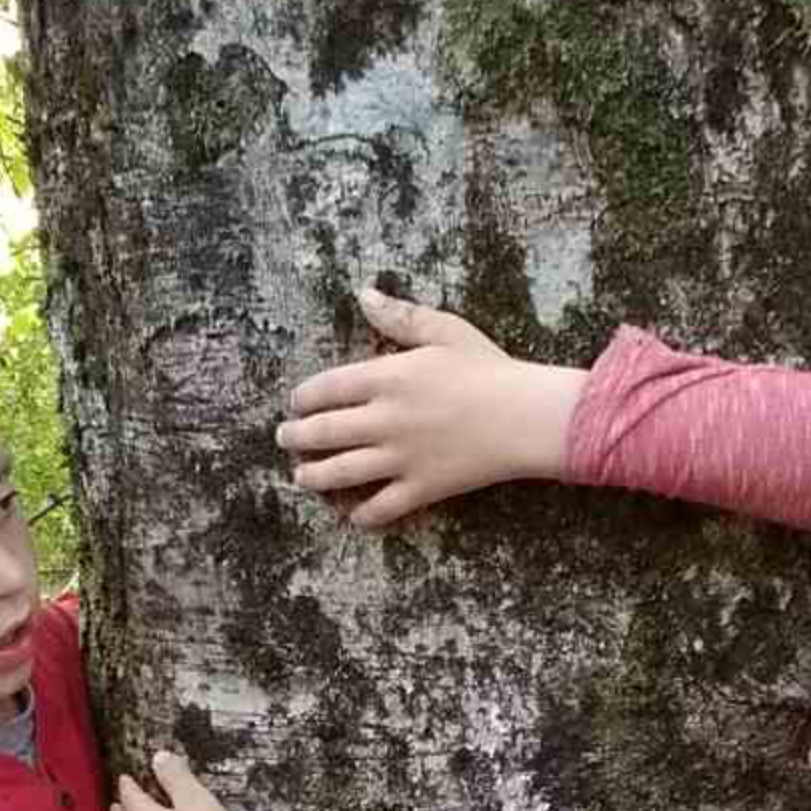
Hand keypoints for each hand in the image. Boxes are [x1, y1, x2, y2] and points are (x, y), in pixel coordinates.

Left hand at [276, 284, 585, 527]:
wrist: (525, 416)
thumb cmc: (488, 368)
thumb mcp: (444, 330)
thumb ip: (399, 316)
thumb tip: (364, 294)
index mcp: (386, 378)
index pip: (326, 389)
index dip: (303, 398)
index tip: (295, 404)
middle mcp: (384, 420)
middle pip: (324, 432)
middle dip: (296, 437)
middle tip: (285, 439)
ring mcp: (400, 458)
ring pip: (341, 472)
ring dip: (314, 476)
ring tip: (300, 477)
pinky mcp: (422, 488)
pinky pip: (382, 507)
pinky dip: (362, 515)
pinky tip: (352, 516)